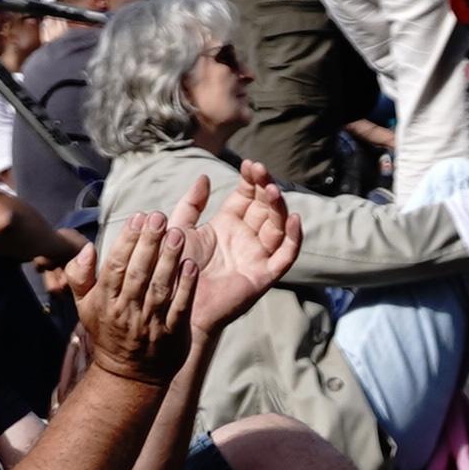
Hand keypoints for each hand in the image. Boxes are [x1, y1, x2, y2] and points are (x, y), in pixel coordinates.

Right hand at [66, 198, 200, 385]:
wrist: (129, 376)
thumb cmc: (108, 332)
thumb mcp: (85, 307)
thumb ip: (80, 276)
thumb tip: (87, 248)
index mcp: (106, 301)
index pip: (115, 266)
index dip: (127, 241)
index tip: (139, 216)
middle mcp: (127, 311)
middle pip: (138, 273)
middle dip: (148, 243)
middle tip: (159, 216)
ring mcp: (150, 324)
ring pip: (160, 288)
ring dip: (169, 260)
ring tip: (178, 234)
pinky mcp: (172, 334)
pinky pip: (180, 308)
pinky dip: (186, 287)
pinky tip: (192, 265)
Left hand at [188, 170, 299, 331]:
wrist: (174, 304)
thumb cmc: (174, 269)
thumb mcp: (180, 229)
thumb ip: (191, 204)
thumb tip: (204, 176)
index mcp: (228, 224)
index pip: (248, 196)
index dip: (251, 180)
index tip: (250, 165)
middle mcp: (246, 238)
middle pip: (265, 207)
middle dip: (265, 187)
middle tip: (261, 170)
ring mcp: (257, 256)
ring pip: (278, 226)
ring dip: (278, 206)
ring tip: (271, 189)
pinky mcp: (263, 275)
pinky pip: (285, 256)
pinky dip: (294, 238)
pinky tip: (293, 219)